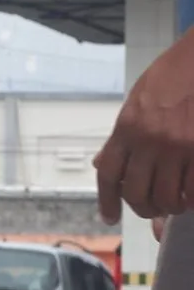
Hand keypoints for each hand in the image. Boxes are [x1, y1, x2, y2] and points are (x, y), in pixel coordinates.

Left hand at [94, 28, 193, 222]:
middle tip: (151, 209)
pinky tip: (191, 195)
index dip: (107, 201)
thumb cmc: (174, 74)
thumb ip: (123, 135)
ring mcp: (178, 146)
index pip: (108, 174)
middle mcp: (149, 139)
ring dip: (169, 207)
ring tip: (174, 203)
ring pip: (167, 197)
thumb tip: (104, 163)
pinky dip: (192, 198)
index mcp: (128, 126)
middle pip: (136, 193)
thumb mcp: (138, 100)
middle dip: (143, 208)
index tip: (110, 216)